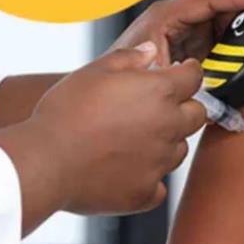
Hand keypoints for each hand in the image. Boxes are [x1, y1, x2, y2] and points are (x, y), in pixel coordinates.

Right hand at [0, 43, 206, 234]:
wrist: (46, 161)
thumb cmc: (66, 111)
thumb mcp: (94, 70)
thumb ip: (129, 57)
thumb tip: (151, 50)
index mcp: (160, 92)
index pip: (194, 77)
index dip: (188, 72)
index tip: (182, 72)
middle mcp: (168, 127)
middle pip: (197, 115)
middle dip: (184, 107)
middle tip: (158, 107)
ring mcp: (159, 163)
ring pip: (179, 150)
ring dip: (167, 142)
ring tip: (133, 139)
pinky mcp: (146, 193)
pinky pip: (159, 186)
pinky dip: (149, 179)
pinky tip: (128, 172)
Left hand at [113, 0, 243, 64]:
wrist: (109, 86)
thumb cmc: (123, 77)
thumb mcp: (152, 77)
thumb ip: (181, 77)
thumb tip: (209, 76)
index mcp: (170, 15)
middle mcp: (180, 12)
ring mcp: (188, 22)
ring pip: (226, 0)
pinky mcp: (194, 35)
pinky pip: (224, 20)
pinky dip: (243, 23)